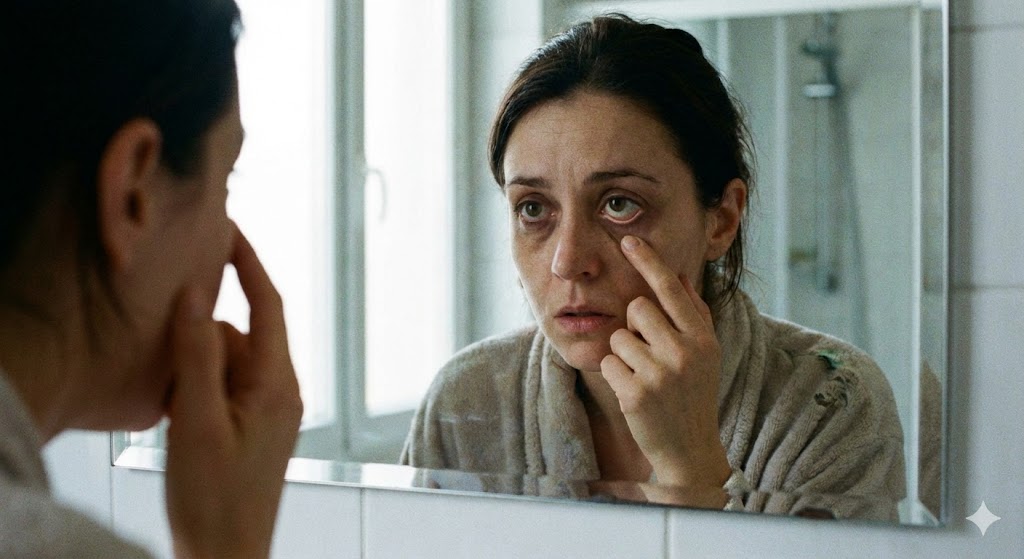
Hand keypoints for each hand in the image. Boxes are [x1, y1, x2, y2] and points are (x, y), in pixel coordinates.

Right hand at [164, 227, 302, 558]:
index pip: (268, 305)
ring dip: (196, 372)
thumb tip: (193, 296)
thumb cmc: (215, 496)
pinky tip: (180, 421)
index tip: (229, 230)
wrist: (226, 554)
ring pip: (226, 363)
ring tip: (175, 412)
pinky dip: (198, 392)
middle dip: (201, 341)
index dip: (249, 264)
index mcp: (278, 383)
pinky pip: (223, 388)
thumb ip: (196, 355)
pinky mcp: (253, 426)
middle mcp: (280, 390)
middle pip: (239, 336)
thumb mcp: (197, 420)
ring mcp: (268, 410)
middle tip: (173, 378)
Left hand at [600, 235, 730, 487]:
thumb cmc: (694, 395)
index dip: (648, 262)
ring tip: (646, 378)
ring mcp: (659, 374)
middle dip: (636, 327)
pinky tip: (636, 394)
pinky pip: (607, 363)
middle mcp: (684, 352)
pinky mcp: (635, 394)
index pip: (670, 289)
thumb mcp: (705, 354)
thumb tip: (678, 275)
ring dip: (625, 355)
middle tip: (651, 355)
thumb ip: (693, 314)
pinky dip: (616, 376)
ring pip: (619, 337)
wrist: (690, 451)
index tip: (628, 239)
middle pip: (636, 308)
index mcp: (702, 338)